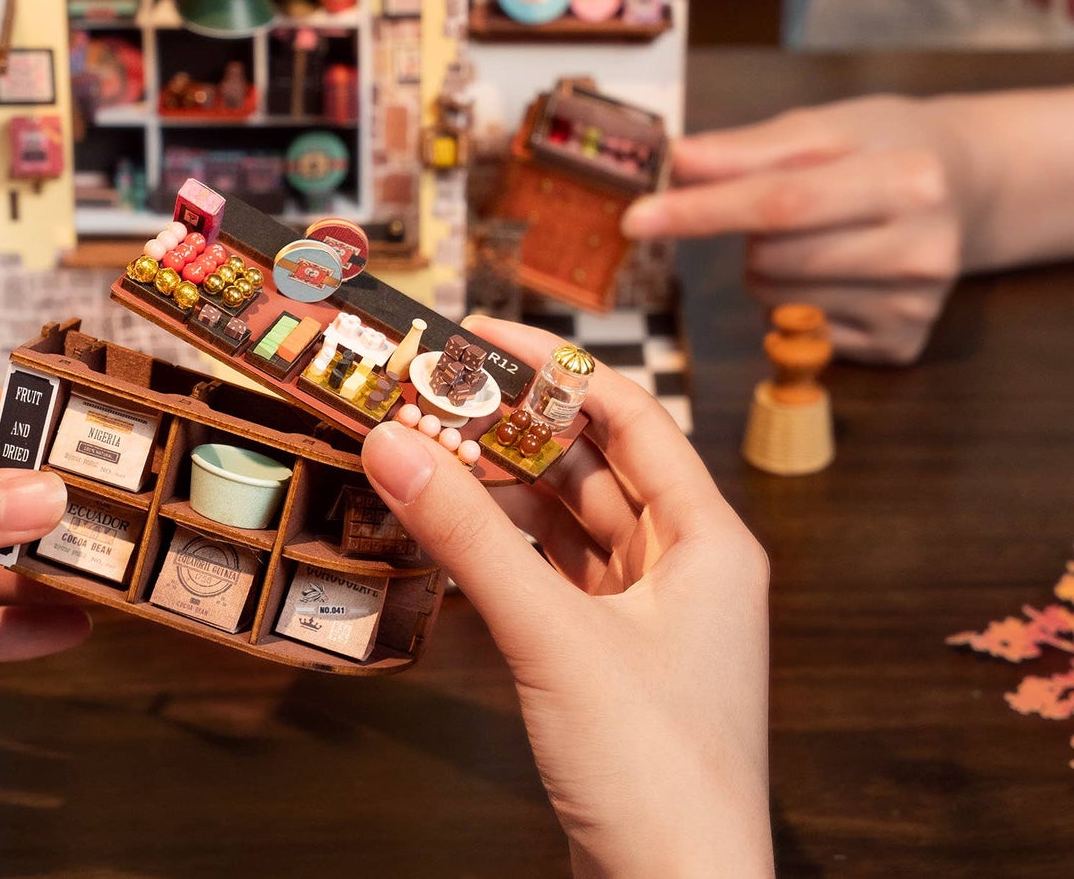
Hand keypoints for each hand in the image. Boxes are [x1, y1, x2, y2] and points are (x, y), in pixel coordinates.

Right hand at [360, 317, 771, 878]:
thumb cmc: (654, 768)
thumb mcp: (553, 635)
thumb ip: (467, 535)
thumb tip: (392, 439)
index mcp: (710, 539)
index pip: (630, 415)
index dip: (556, 366)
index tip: (480, 334)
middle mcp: (688, 567)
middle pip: (593, 467)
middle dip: (514, 429)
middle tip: (432, 393)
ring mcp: (652, 620)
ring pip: (569, 526)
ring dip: (503, 492)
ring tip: (427, 449)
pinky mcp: (614, 665)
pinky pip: (555, 580)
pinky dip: (505, 555)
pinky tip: (450, 533)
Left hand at [623, 96, 969, 363]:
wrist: (967, 185)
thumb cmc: (883, 146)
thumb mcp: (826, 127)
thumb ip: (746, 149)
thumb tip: (677, 161)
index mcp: (906, 179)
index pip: (777, 202)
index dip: (700, 212)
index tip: (636, 218)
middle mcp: (921, 250)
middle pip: (771, 258)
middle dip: (749, 235)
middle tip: (792, 204)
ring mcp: (915, 305)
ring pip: (777, 299)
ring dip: (770, 267)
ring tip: (821, 233)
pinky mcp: (903, 344)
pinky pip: (800, 330)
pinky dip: (798, 300)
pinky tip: (842, 267)